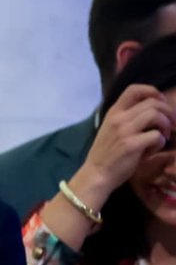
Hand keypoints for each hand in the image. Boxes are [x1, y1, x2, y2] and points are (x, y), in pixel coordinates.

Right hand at [75, 85, 175, 203]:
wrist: (96, 174)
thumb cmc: (106, 154)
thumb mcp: (111, 129)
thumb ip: (127, 118)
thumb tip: (152, 110)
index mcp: (113, 112)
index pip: (134, 89)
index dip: (153, 92)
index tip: (161, 103)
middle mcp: (118, 118)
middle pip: (152, 102)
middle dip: (168, 112)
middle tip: (171, 124)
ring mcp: (124, 131)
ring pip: (156, 115)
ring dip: (166, 125)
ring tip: (164, 136)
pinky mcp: (131, 145)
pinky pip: (156, 136)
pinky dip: (160, 142)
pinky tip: (152, 150)